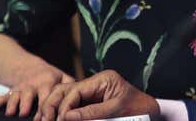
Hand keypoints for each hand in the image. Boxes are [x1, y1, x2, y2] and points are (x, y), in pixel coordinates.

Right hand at [0, 67, 74, 117]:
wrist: (29, 67)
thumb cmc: (49, 76)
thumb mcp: (62, 77)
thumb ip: (71, 85)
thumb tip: (79, 97)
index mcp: (47, 82)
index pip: (48, 96)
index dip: (47, 108)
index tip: (48, 119)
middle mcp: (32, 85)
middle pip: (30, 96)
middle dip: (29, 107)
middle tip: (28, 117)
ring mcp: (20, 89)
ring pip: (15, 96)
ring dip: (13, 104)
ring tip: (11, 113)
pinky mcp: (11, 92)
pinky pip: (2, 97)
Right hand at [40, 70, 159, 120]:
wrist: (152, 114)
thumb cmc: (138, 110)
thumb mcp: (115, 111)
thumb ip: (91, 113)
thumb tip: (67, 117)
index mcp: (104, 79)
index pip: (76, 90)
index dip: (64, 106)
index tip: (58, 120)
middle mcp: (96, 83)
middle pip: (66, 90)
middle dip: (53, 104)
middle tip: (43, 120)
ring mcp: (93, 92)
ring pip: (66, 97)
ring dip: (54, 108)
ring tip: (44, 120)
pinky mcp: (91, 102)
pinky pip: (73, 106)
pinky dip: (63, 113)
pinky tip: (54, 118)